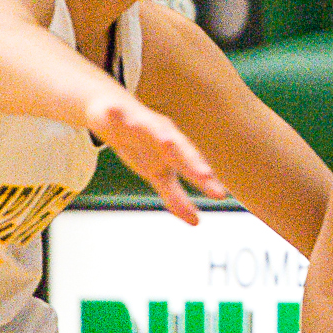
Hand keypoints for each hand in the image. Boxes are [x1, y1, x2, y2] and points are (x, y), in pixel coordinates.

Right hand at [86, 92, 225, 224]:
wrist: (113, 110)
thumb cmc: (142, 144)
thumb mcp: (158, 173)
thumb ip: (176, 196)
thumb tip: (196, 222)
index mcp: (175, 149)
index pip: (193, 166)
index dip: (205, 179)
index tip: (219, 195)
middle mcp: (163, 133)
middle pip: (179, 148)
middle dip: (192, 161)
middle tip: (205, 175)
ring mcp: (141, 122)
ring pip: (151, 128)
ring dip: (159, 133)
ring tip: (166, 142)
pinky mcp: (117, 114)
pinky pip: (117, 114)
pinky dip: (117, 114)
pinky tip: (115, 112)